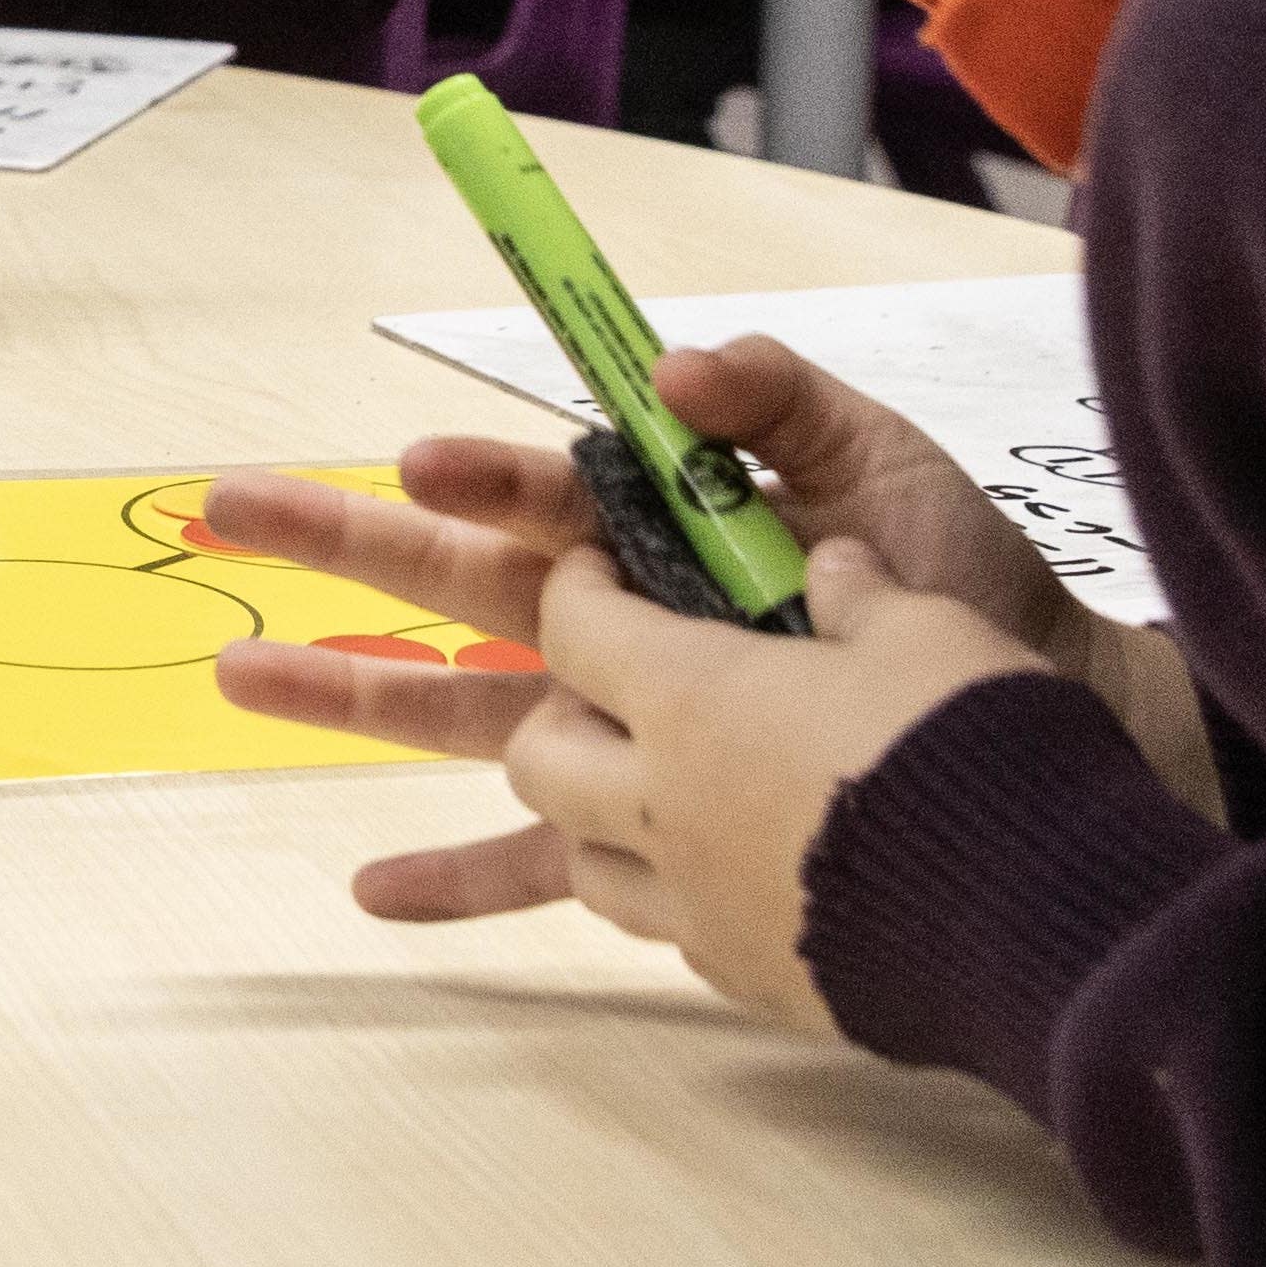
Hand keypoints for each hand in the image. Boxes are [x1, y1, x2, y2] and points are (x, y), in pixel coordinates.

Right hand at [195, 334, 1190, 1009]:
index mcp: (655, 527)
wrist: (1041, 714)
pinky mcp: (650, 827)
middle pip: (448, 583)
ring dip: (343, 694)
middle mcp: (615, 623)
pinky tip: (372, 895)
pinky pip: (535, 863)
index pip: (536, 495)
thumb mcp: (874, 457)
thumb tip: (666, 371)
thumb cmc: (951, 575)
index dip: (476, 474)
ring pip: (452, 709)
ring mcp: (620, 727)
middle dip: (337, 542)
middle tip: (224, 503)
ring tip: (236, 675)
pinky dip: (454, 881)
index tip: (423, 463)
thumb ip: (772, 399)